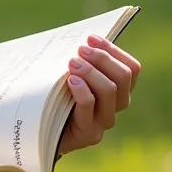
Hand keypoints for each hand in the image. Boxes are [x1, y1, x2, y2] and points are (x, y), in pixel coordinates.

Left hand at [58, 34, 141, 156]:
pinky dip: (82, 91)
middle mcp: (115, 106)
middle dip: (102, 58)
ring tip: (72, 63)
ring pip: (110, 91)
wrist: (39, 129)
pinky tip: (71, 80)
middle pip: (123, 77)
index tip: (90, 38)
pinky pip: (90, 108)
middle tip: (80, 50)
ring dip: (91, 72)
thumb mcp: (67, 73)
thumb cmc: (53, 94)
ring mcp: (103, 121)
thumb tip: (82, 39)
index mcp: (117, 90)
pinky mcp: (88, 134)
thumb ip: (79, 60)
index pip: (132, 68)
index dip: (113, 50)